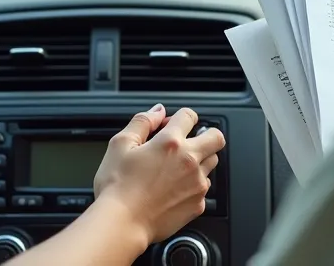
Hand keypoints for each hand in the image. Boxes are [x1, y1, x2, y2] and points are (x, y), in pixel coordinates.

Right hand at [91, 105, 225, 246]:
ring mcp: (197, 183)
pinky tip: (175, 188)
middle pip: (216, 137)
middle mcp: (189, 161)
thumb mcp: (120, 144)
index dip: (180, 117)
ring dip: (201, 159)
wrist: (123, 223)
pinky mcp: (198, 204)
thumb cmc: (118, 187)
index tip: (171, 125)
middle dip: (206, 134)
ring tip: (178, 167)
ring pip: (213, 163)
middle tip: (191, 141)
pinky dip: (194, 185)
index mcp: (170, 142)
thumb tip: (157, 111)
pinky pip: (205, 188)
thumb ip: (141, 122)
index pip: (189, 116)